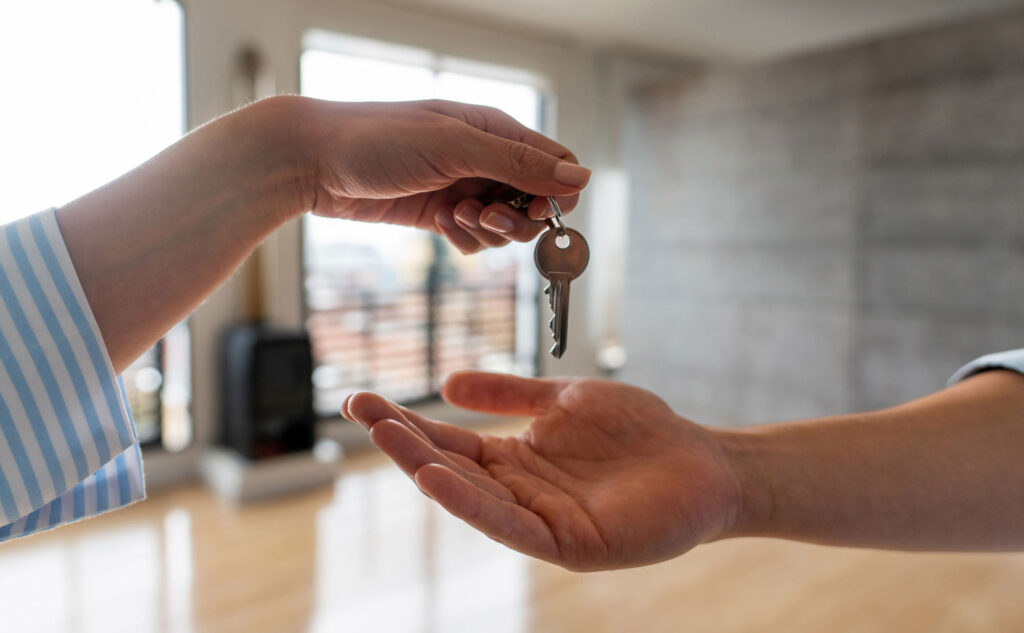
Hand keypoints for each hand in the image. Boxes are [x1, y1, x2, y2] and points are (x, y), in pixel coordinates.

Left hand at [294, 98, 589, 252]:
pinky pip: (475, 240)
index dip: (556, 194)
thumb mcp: (455, 147)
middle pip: (533, 203)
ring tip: (452, 217)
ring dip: (487, 232)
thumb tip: (580, 179)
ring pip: (505, 227)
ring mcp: (462, 188)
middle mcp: (484, 159)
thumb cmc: (378, 139)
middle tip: (481, 216)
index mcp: (495, 131)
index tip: (536, 211)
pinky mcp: (441, 214)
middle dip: (516, 219)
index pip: (555, 165)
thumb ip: (519, 163)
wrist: (314, 161)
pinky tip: (440, 226)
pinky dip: (465, 240)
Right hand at [343, 371, 742, 570]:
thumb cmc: (640, 432)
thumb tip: (448, 383)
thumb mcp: (564, 400)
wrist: (704, 462)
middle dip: (402, 441)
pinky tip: (437, 478)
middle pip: (450, 467)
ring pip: (471, 497)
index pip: (449, 441)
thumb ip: (511, 393)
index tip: (363, 399)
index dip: (407, 422)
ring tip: (385, 436)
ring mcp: (541, 520)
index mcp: (515, 460)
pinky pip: (510, 526)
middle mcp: (518, 493)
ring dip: (425, 467)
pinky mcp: (568, 544)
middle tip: (359, 410)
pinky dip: (471, 503)